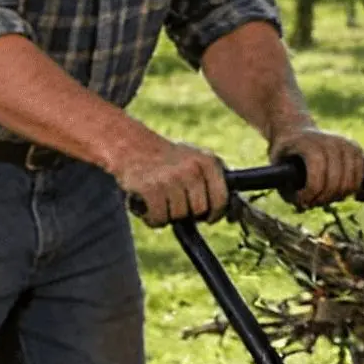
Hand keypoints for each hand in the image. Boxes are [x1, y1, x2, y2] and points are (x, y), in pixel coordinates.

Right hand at [113, 131, 228, 226]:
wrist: (131, 144)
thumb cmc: (168, 160)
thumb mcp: (196, 161)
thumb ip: (213, 183)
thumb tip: (232, 216)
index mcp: (208, 162)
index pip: (221, 199)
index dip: (214, 214)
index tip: (206, 217)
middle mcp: (192, 168)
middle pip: (199, 210)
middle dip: (188, 213)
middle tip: (175, 203)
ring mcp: (172, 177)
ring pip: (179, 215)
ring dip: (167, 215)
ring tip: (159, 199)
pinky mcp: (151, 187)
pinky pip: (160, 218)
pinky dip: (153, 218)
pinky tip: (148, 206)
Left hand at [269, 125, 363, 206]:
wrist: (296, 131)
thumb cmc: (285, 155)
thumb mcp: (276, 169)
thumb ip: (287, 189)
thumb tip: (304, 205)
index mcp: (309, 144)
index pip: (317, 176)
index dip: (311, 193)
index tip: (302, 200)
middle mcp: (331, 141)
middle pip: (336, 182)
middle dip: (324, 198)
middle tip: (314, 201)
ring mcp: (346, 144)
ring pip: (350, 182)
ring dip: (338, 196)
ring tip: (325, 197)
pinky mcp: (356, 149)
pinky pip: (360, 177)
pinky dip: (352, 189)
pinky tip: (340, 192)